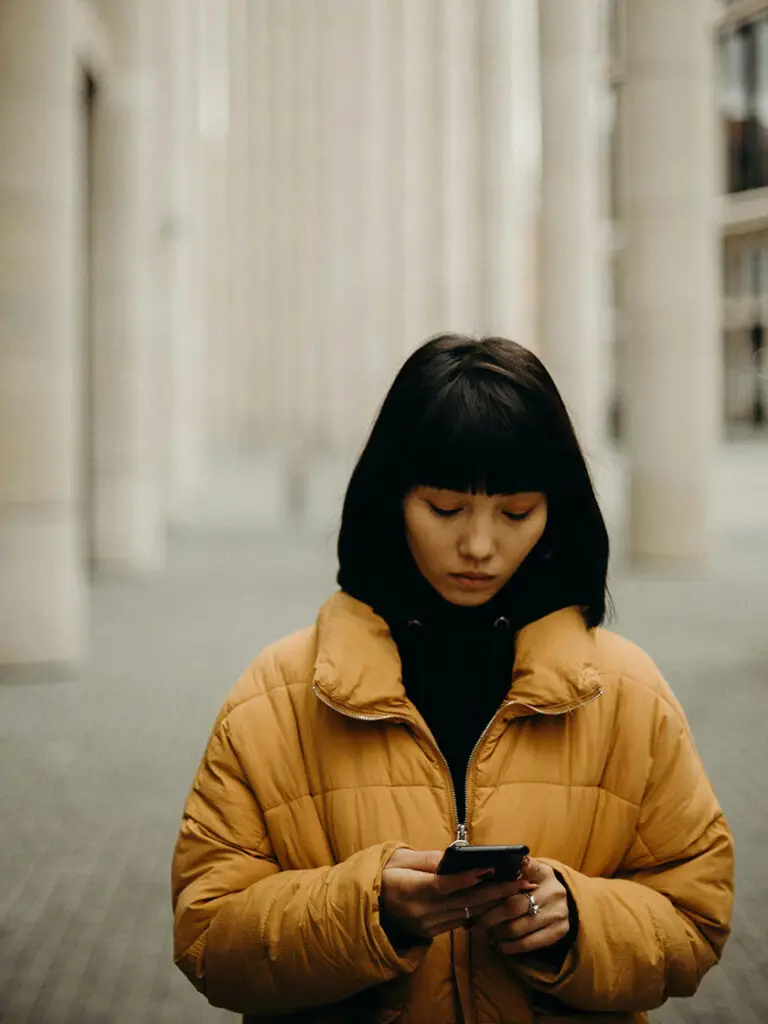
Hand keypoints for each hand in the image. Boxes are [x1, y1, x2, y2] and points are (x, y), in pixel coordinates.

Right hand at [380, 848, 529, 941]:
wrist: (366, 908)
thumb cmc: (382, 876)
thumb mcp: (398, 860)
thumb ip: (426, 859)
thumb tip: (454, 855)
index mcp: (411, 890)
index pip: (444, 885)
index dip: (468, 878)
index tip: (491, 867)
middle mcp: (422, 912)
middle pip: (465, 903)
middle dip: (497, 891)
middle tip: (524, 881)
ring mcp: (428, 926)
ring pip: (468, 915)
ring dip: (496, 903)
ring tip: (519, 891)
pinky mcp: (432, 933)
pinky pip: (461, 922)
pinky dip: (481, 912)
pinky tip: (499, 903)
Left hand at [473, 857, 569, 955]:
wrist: (562, 899)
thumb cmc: (536, 882)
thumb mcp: (528, 869)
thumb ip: (511, 868)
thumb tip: (486, 870)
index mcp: (542, 872)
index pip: (514, 879)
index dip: (495, 890)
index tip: (477, 898)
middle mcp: (553, 891)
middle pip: (512, 906)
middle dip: (490, 917)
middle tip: (475, 923)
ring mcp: (557, 913)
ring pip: (518, 928)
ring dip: (498, 933)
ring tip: (486, 933)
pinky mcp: (558, 932)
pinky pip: (529, 943)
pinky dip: (510, 946)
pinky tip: (500, 945)